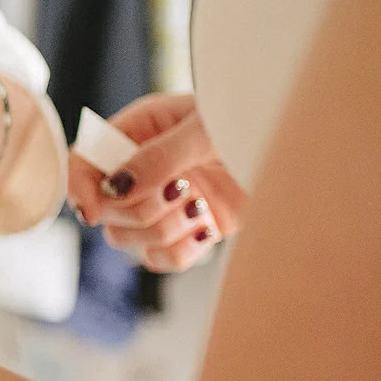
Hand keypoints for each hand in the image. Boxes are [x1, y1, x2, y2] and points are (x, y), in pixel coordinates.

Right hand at [67, 93, 246, 272]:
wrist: (300, 151)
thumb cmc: (254, 121)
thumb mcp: (205, 130)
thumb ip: (160, 156)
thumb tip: (116, 187)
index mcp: (140, 131)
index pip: (86, 161)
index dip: (80, 187)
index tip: (94, 212)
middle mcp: (144, 168)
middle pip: (105, 209)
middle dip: (138, 209)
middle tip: (178, 190)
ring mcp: (164, 202)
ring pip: (127, 238)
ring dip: (163, 230)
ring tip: (197, 207)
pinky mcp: (187, 231)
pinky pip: (161, 258)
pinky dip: (181, 252)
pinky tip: (206, 229)